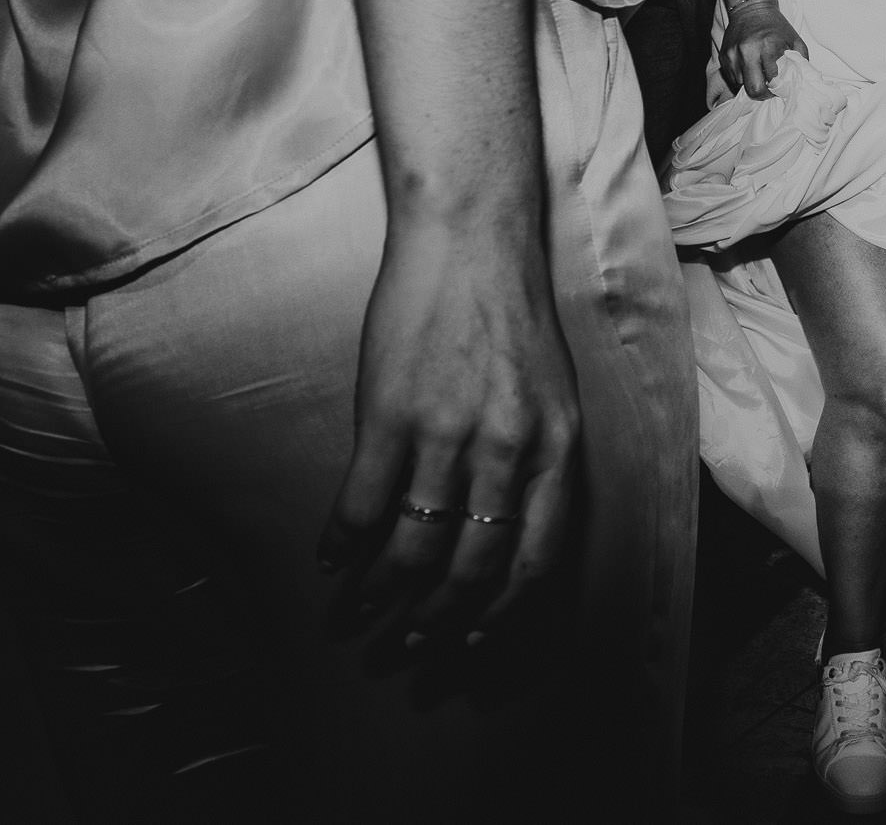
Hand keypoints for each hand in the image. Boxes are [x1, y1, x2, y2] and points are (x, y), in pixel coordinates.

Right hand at [319, 213, 581, 652]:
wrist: (473, 237)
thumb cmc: (509, 316)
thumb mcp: (548, 395)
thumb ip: (533, 463)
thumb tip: (502, 539)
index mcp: (557, 447)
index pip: (539, 562)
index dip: (504, 616)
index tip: (474, 647)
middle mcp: (509, 448)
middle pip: (474, 568)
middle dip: (438, 624)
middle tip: (408, 648)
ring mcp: (449, 432)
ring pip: (414, 547)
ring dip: (381, 594)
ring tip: (357, 618)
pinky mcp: (392, 413)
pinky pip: (362, 504)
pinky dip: (343, 544)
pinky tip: (328, 562)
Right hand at [719, 1, 805, 98]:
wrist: (751, 8)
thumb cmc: (776, 26)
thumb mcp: (795, 40)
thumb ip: (800, 62)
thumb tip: (798, 83)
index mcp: (768, 46)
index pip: (772, 82)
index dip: (777, 89)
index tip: (780, 87)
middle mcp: (748, 51)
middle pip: (753, 90)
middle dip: (762, 93)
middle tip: (769, 88)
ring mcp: (732, 54)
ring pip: (741, 85)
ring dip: (750, 83)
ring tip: (758, 72)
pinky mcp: (723, 56)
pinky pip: (732, 77)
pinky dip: (741, 77)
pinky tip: (749, 66)